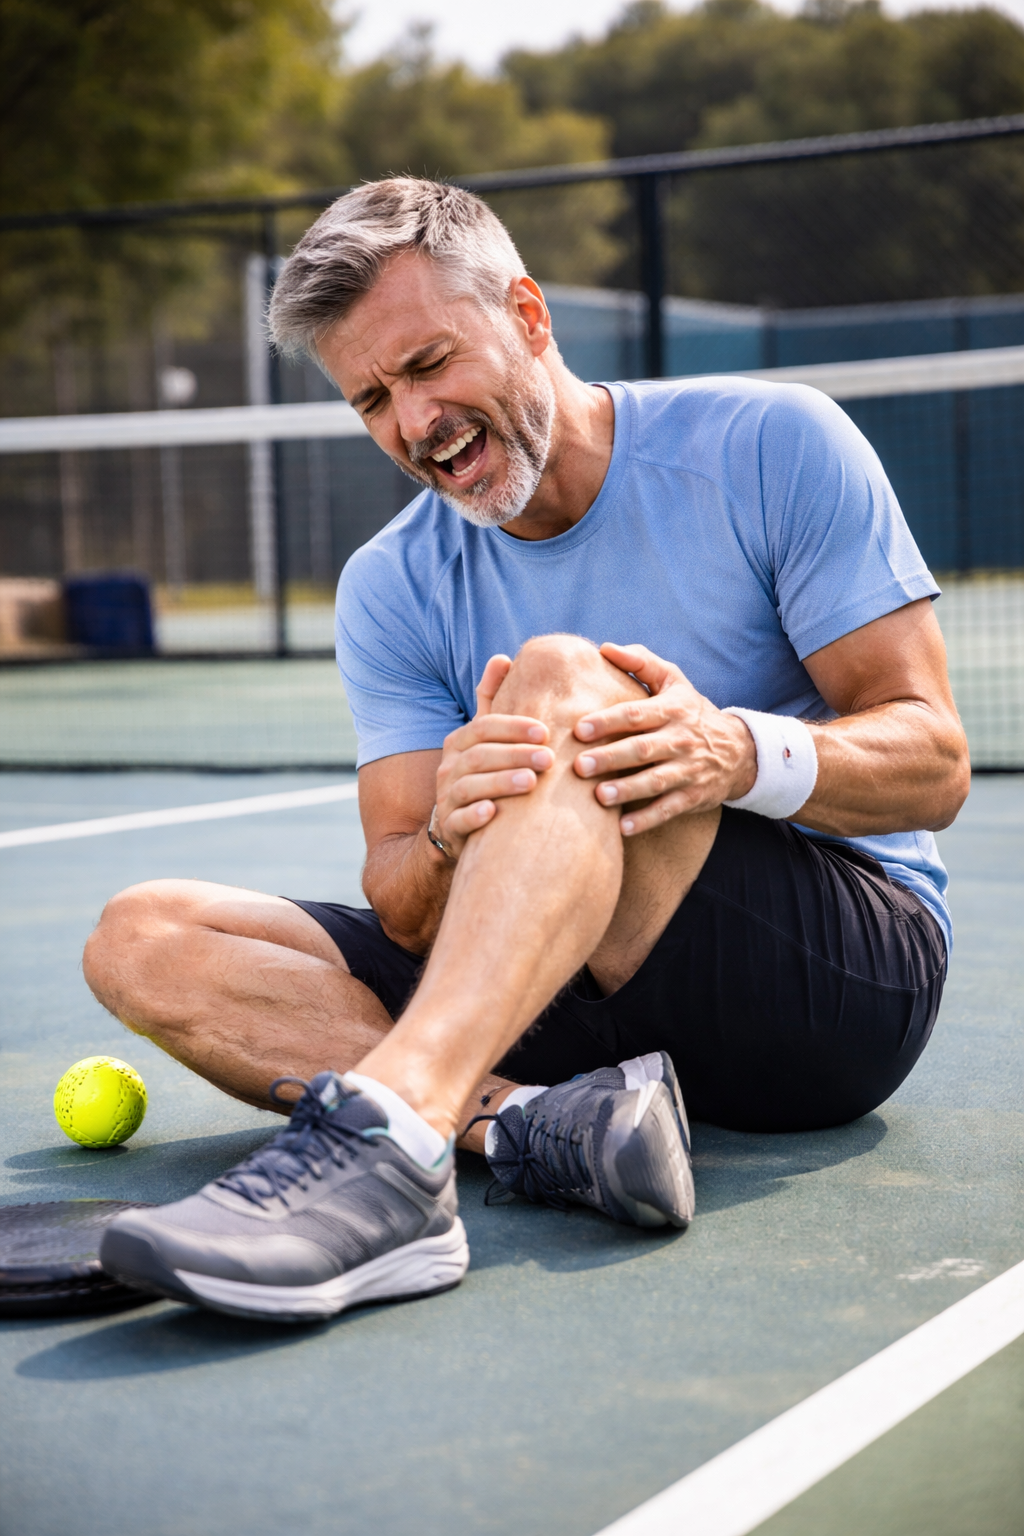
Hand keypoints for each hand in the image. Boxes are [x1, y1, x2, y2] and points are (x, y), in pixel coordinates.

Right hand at [431, 655, 554, 857]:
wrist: (459, 826)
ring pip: (470, 786)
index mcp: (460, 742)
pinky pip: (459, 820)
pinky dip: (475, 816)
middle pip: (480, 755)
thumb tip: (502, 658)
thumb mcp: (485, 738)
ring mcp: (447, 797)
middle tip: (549, 759)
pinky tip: (494, 813)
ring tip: (532, 783)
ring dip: (502, 782)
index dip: (513, 728)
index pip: (484, 727)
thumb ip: (492, 700)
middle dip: (515, 755)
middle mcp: (449, 766)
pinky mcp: (450, 827)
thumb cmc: (484, 774)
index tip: (545, 732)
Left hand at [573, 642, 756, 835]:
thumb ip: (641, 662)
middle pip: (643, 749)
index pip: (637, 714)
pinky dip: (648, 819)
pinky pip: (669, 809)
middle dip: (611, 758)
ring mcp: (689, 769)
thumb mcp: (674, 681)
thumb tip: (605, 648)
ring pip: (656, 781)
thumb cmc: (691, 712)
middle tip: (580, 766)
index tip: (579, 729)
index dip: (608, 721)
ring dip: (628, 790)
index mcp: (673, 709)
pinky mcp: (694, 796)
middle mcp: (681, 739)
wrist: (739, 750)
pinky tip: (623, 829)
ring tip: (599, 797)